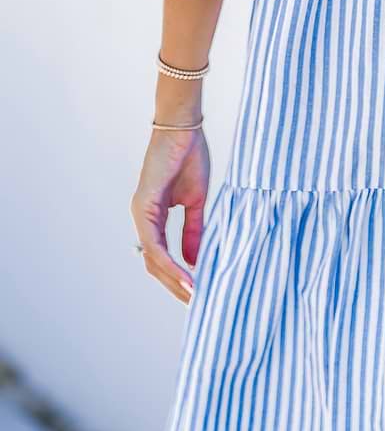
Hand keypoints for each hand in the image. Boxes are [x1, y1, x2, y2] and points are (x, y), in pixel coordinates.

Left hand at [131, 125, 209, 302]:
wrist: (184, 129)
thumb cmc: (189, 157)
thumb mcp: (196, 202)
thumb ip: (193, 231)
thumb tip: (195, 260)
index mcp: (154, 217)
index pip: (161, 257)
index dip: (177, 276)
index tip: (197, 291)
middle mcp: (143, 219)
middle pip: (153, 264)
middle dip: (174, 285)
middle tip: (195, 301)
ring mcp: (141, 213)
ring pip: (152, 259)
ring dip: (172, 280)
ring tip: (193, 295)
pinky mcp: (144, 207)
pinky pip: (154, 244)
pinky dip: (169, 263)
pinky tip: (186, 275)